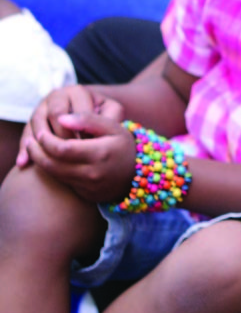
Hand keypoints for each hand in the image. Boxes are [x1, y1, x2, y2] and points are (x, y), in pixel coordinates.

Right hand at [17, 84, 122, 165]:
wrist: (87, 119)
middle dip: (62, 137)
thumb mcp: (111, 115)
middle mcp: (57, 95)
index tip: (88, 149)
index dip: (81, 132)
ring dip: (42, 144)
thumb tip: (107, 127)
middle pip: (55, 116)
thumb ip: (111, 118)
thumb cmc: (103, 119)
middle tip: (71, 157)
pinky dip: (24, 150)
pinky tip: (24, 164)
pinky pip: (25, 134)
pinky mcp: (31, 120)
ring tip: (50, 162)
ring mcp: (42, 106)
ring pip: (37, 124)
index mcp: (78, 92)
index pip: (76, 111)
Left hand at [20, 112, 135, 203]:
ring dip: (40, 160)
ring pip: (54, 174)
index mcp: (100, 154)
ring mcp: (88, 186)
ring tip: (34, 147)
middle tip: (31, 139)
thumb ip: (88, 119)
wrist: (137, 174)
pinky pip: (62, 181)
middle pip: (53, 164)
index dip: (47, 140)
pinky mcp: (84, 194)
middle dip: (37, 151)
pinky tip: (48, 157)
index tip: (41, 131)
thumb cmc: (122, 145)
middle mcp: (92, 173)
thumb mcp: (112, 126)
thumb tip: (61, 118)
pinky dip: (51, 169)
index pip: (62, 149)